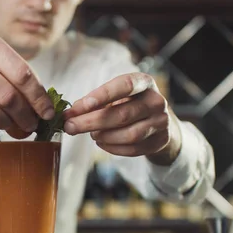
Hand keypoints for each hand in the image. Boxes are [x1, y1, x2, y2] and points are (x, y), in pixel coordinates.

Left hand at [63, 72, 181, 165]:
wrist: (158, 122)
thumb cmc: (129, 104)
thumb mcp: (115, 96)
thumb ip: (94, 102)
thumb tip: (72, 113)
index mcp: (144, 82)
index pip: (125, 85)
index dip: (102, 95)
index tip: (80, 106)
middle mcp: (156, 101)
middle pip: (123, 114)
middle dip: (91, 122)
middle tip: (70, 126)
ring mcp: (161, 122)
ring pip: (129, 135)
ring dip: (104, 136)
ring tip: (91, 134)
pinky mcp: (160, 141)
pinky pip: (133, 149)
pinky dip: (113, 148)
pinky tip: (102, 142)